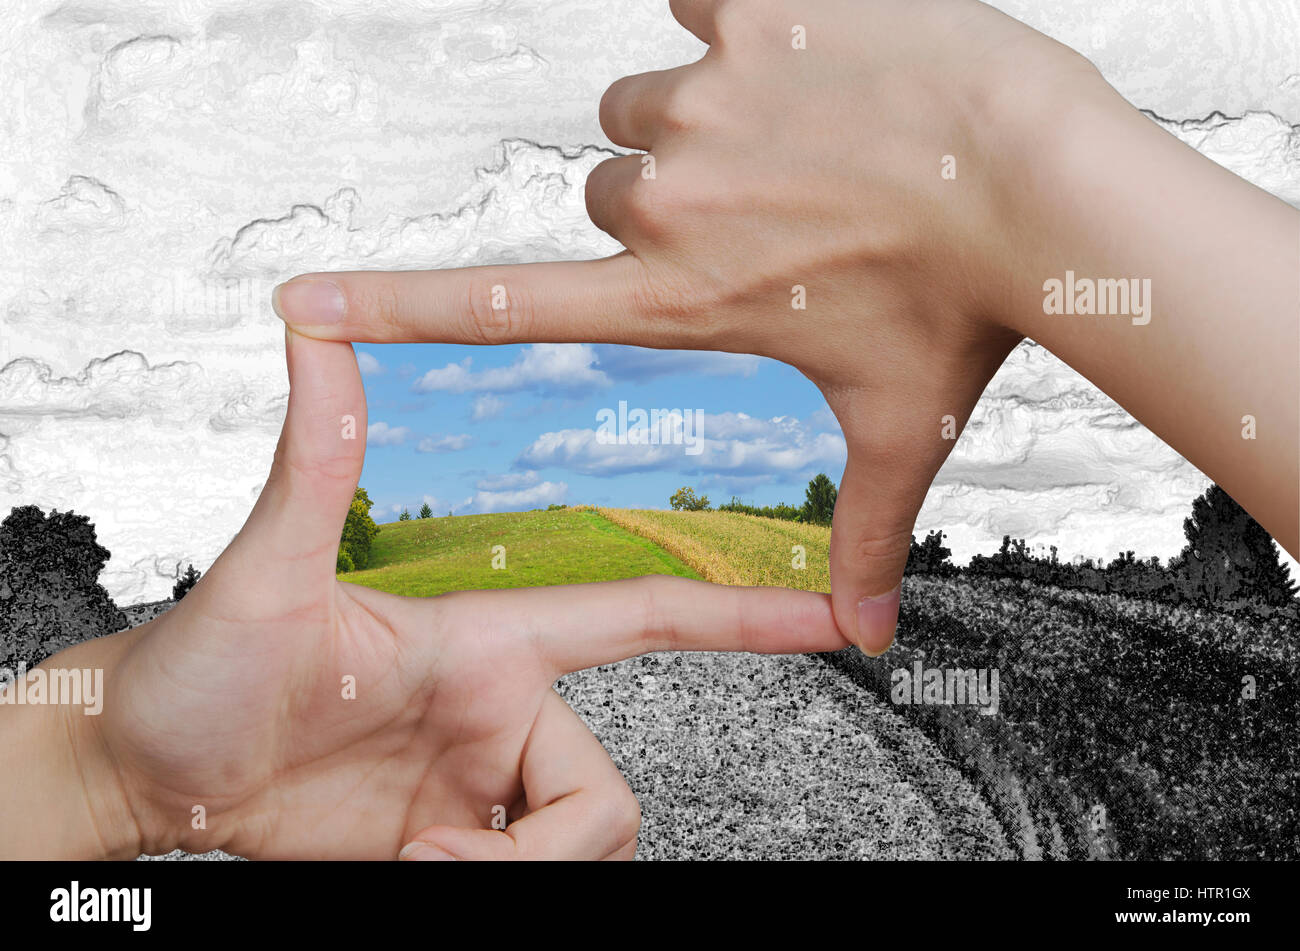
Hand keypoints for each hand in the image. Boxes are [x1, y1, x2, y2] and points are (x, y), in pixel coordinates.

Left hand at [1, 330, 846, 859]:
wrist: (153, 778)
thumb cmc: (199, 670)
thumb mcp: (264, 574)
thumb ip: (314, 461)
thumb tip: (312, 329)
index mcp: (494, 637)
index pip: (643, 614)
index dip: (744, 613)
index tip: (839, 615)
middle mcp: (507, 709)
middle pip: (609, 788)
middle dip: (545, 846)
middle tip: (433, 853)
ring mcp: (488, 782)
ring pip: (580, 840)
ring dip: (505, 871)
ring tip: (412, 860)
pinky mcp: (466, 841)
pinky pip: (534, 872)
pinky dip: (485, 885)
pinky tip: (412, 869)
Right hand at [268, 0, 1298, 649]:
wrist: (1044, 180)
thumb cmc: (967, 310)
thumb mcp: (899, 429)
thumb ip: (866, 533)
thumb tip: (867, 639)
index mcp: (677, 298)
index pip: (500, 306)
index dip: (391, 306)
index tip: (303, 301)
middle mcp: (662, 201)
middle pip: (614, 189)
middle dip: (677, 201)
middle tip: (783, 213)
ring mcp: (700, 98)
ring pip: (652, 99)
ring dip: (709, 117)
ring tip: (812, 144)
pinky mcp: (746, 9)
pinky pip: (698, 2)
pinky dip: (747, 25)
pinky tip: (823, 65)